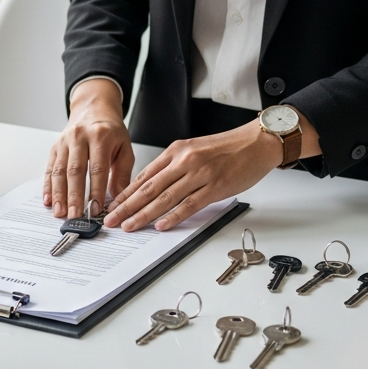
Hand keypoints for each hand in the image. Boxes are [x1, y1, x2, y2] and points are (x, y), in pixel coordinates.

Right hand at [44, 79, 133, 218]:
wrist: (93, 108)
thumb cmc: (110, 131)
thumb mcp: (124, 147)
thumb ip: (122, 173)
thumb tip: (118, 198)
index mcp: (100, 136)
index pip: (97, 168)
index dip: (96, 190)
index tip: (96, 209)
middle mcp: (79, 137)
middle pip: (75, 171)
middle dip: (74, 196)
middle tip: (75, 216)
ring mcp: (64, 142)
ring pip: (60, 171)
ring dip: (59, 194)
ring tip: (60, 212)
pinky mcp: (55, 147)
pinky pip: (50, 168)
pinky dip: (48, 186)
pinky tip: (48, 200)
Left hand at [104, 120, 281, 231]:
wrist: (256, 142)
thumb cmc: (228, 148)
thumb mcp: (194, 149)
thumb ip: (174, 166)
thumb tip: (154, 186)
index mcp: (176, 150)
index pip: (144, 175)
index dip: (126, 193)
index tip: (112, 205)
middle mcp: (184, 161)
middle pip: (148, 188)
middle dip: (126, 206)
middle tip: (111, 220)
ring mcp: (199, 174)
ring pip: (165, 198)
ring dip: (143, 214)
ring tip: (129, 226)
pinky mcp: (214, 186)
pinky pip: (189, 204)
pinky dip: (173, 216)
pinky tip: (160, 225)